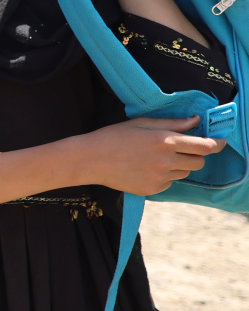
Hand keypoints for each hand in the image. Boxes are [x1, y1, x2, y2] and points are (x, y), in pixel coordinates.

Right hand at [79, 117, 221, 195]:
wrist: (90, 160)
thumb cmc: (114, 137)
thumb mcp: (143, 123)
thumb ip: (173, 123)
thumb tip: (195, 120)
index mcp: (164, 141)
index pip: (203, 146)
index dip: (216, 144)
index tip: (220, 143)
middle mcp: (165, 161)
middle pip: (198, 162)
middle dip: (195, 155)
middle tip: (180, 149)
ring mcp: (159, 177)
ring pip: (185, 173)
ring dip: (179, 165)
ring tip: (157, 159)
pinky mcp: (153, 189)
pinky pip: (169, 182)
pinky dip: (164, 176)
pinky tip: (146, 169)